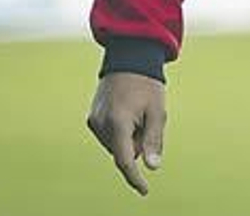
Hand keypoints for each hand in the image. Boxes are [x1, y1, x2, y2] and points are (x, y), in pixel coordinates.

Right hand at [86, 72, 166, 195]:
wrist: (128, 58)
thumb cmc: (147, 84)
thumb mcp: (157, 111)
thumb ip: (154, 140)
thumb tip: (152, 167)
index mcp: (117, 122)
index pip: (124, 160)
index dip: (134, 177)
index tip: (144, 190)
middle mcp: (101, 124)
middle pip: (123, 152)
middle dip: (138, 144)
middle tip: (147, 119)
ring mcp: (94, 121)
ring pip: (116, 145)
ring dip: (129, 137)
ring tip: (136, 111)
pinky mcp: (92, 118)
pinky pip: (109, 136)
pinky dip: (121, 132)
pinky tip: (127, 111)